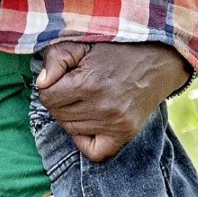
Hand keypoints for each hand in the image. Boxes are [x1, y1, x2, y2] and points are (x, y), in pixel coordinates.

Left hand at [37, 41, 190, 162]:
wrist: (157, 61)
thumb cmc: (116, 50)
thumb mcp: (82, 44)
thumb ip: (56, 59)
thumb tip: (40, 83)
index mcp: (89, 83)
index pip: (47, 97)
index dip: (49, 86)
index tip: (61, 79)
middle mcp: (103, 107)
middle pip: (58, 115)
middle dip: (59, 101)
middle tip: (73, 88)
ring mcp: (115, 124)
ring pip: (71, 130)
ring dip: (71, 117)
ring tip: (85, 99)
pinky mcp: (125, 134)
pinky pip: (94, 152)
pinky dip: (86, 141)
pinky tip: (90, 123)